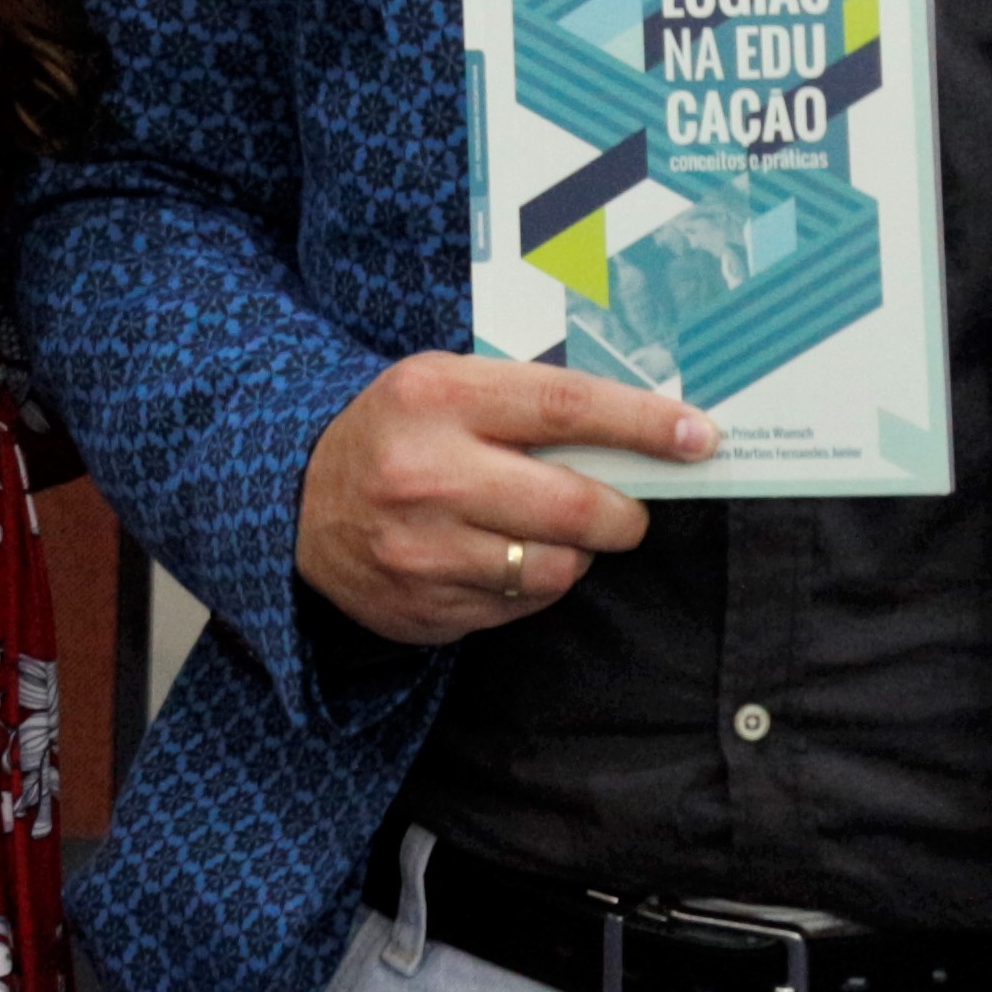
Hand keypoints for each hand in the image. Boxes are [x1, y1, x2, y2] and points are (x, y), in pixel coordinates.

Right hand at [296, 351, 711, 645]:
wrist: (292, 502)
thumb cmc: (393, 432)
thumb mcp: (443, 384)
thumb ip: (525, 399)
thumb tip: (639, 424)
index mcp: (437, 398)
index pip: (565, 407)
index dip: (643, 425)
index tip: (699, 436)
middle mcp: (427, 474)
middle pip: (572, 506)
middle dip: (622, 512)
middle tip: (629, 509)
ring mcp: (422, 550)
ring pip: (553, 568)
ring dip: (575, 554)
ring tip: (547, 532)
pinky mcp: (423, 607)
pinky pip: (519, 606)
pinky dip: (529, 584)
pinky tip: (499, 557)